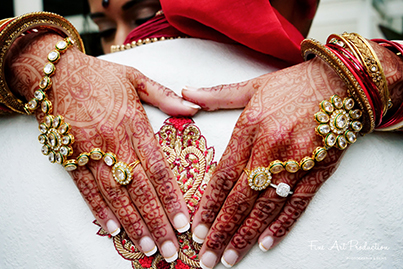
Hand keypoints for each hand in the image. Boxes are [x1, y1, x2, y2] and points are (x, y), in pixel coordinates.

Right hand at [7, 33, 196, 261]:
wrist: (55, 74)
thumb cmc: (100, 77)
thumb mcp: (136, 78)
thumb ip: (165, 96)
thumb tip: (194, 107)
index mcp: (133, 123)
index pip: (157, 168)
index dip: (171, 197)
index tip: (183, 221)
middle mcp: (112, 141)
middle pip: (139, 188)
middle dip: (156, 220)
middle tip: (170, 247)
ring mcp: (90, 152)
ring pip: (114, 194)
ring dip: (132, 222)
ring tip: (148, 246)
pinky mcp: (71, 158)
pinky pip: (86, 189)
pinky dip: (100, 210)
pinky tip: (114, 230)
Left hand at [187, 41, 402, 268]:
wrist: (341, 82)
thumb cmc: (292, 85)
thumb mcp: (251, 86)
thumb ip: (216, 95)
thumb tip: (185, 92)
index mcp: (250, 127)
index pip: (223, 175)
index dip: (208, 205)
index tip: (196, 228)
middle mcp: (271, 147)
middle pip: (241, 197)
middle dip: (222, 230)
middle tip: (206, 256)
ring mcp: (297, 161)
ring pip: (267, 206)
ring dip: (247, 234)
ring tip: (229, 257)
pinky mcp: (318, 169)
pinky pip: (298, 203)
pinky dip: (282, 225)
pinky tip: (266, 244)